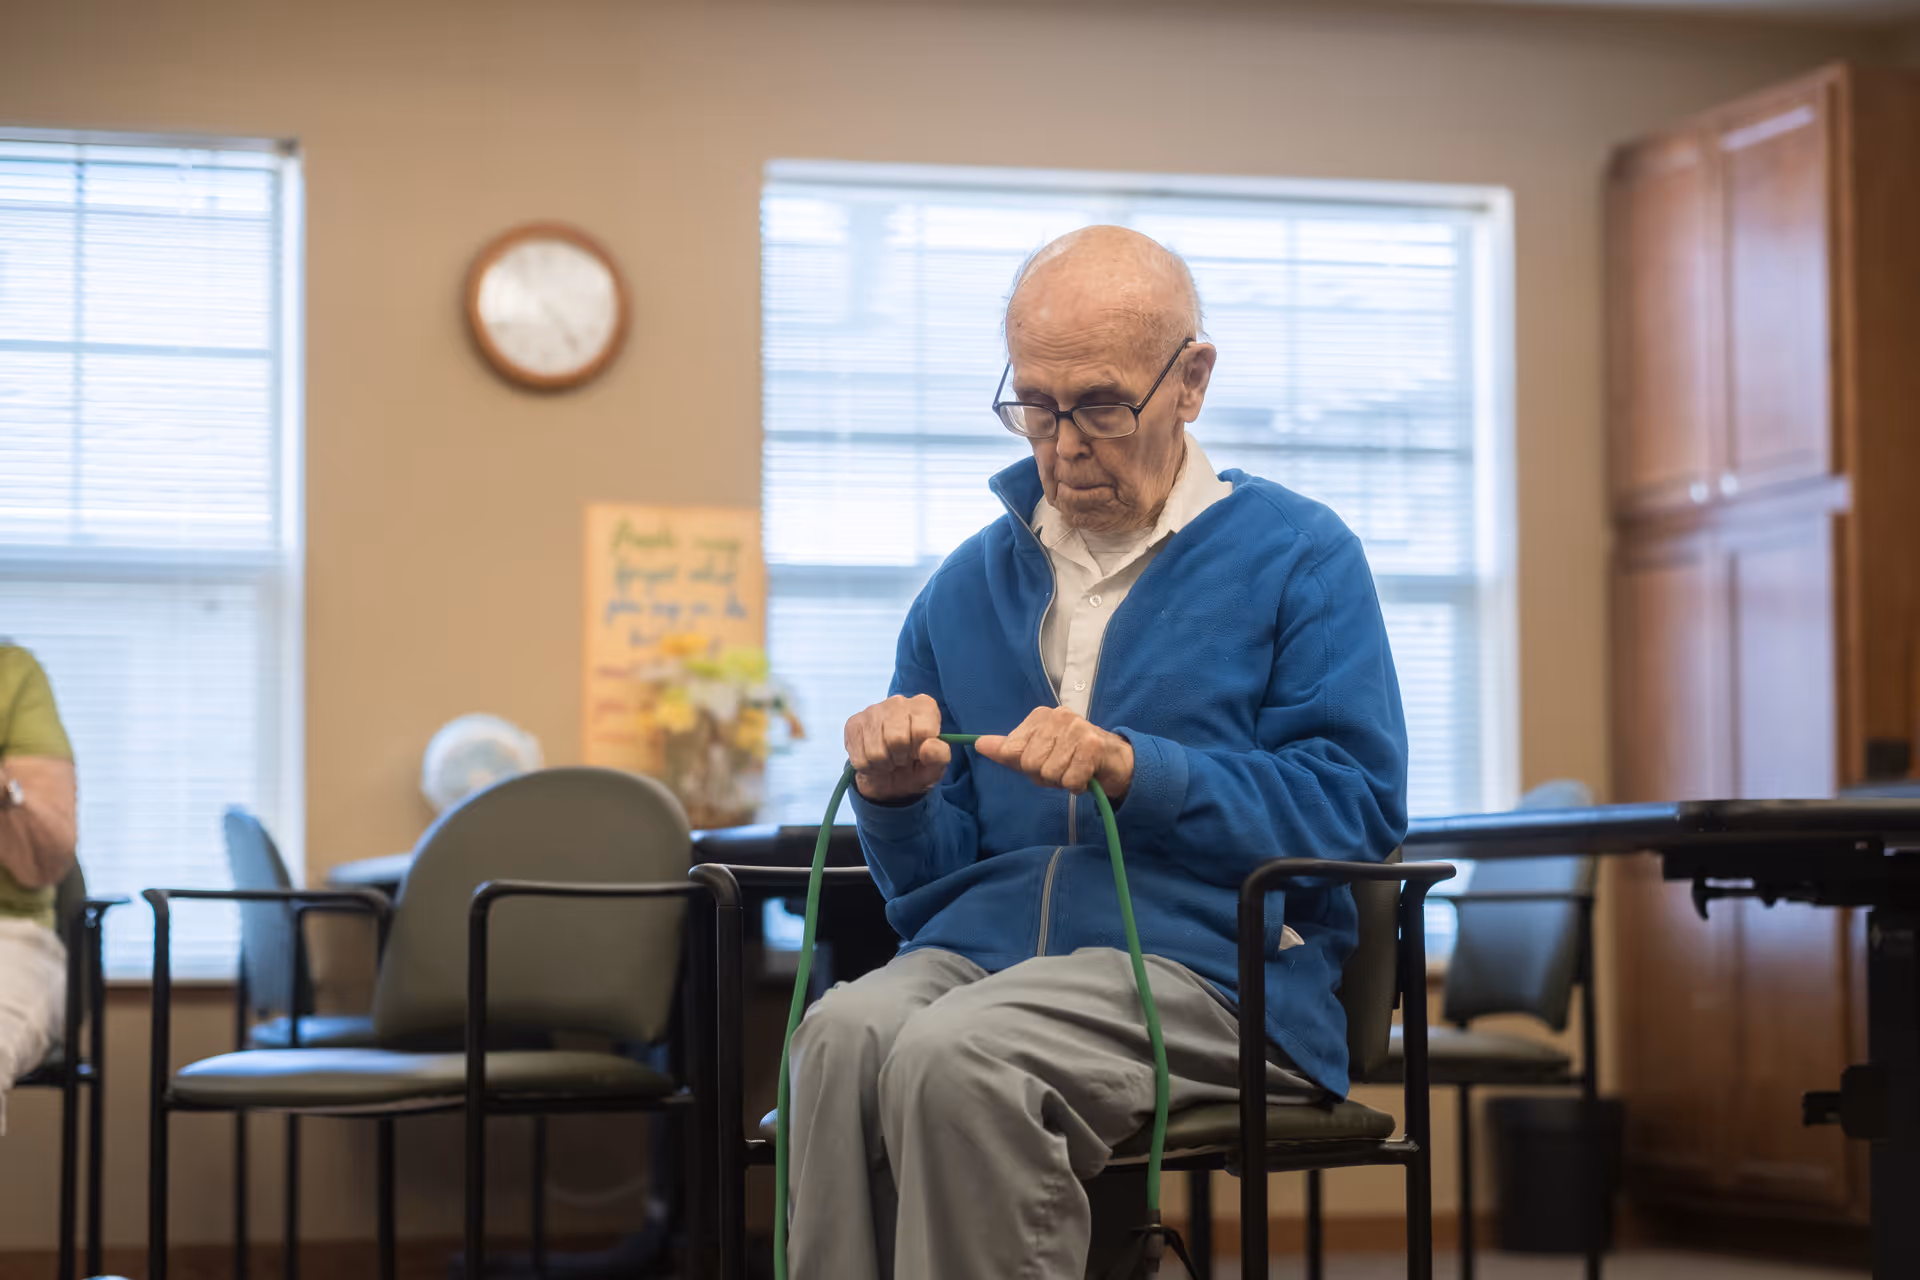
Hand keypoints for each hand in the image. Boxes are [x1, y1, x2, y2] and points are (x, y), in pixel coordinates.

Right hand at [845, 694, 950, 802]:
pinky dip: (868, 767)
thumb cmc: (916, 766)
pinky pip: (860, 757)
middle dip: (900, 758)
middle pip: (896, 739)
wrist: (890, 776)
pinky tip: (873, 760)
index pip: (922, 731)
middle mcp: (898, 701)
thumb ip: (940, 756)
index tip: (918, 754)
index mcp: (924, 706)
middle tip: (902, 759)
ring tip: (888, 760)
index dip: (920, 751)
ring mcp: (872, 710)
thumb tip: (928, 748)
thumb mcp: (935, 766)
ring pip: (876, 751)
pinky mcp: (853, 724)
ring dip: (883, 765)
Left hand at [975, 707, 1133, 802]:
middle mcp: (1057, 716)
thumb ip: (1008, 751)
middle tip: (1064, 767)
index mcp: (1039, 716)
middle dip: (1045, 774)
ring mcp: (1076, 728)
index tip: (1046, 760)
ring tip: (1075, 769)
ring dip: (1063, 780)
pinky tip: (1086, 774)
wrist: (1114, 763)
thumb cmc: (1071, 758)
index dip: (1028, 765)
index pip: (1011, 751)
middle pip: (1029, 763)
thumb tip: (978, 744)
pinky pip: (1070, 780)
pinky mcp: (1092, 745)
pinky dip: (1077, 785)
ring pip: (1049, 773)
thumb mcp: (1036, 754)